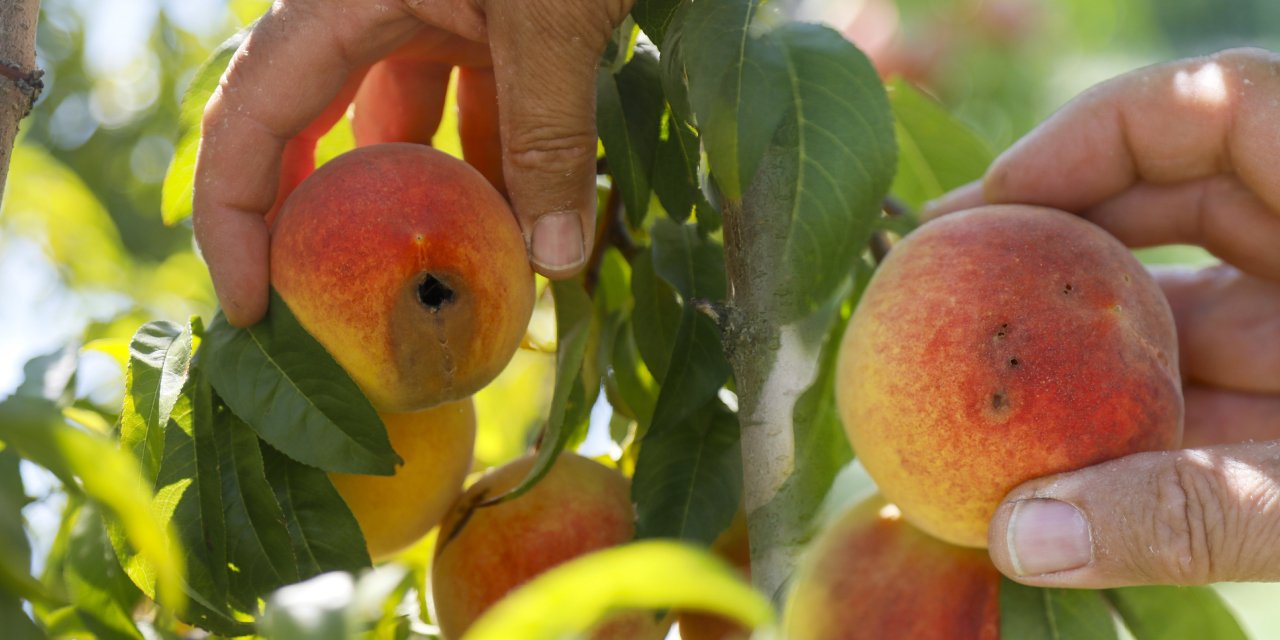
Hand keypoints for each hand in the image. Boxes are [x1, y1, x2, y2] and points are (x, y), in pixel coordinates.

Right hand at [194, 0, 632, 326]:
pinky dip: (498, 160)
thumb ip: (548, 132)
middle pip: (315, 128)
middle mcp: (371, 6)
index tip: (252, 310)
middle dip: (324, 219)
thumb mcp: (553, 17)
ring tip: (457, 283)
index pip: (250, 118)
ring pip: (409, 123)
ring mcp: (434, 8)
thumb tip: (554, 260)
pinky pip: (477, 102)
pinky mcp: (493, 15)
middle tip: (332, 313)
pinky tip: (530, 220)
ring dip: (434, 200)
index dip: (232, 219)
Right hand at [925, 47, 1279, 586]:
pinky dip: (1136, 427)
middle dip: (1058, 240)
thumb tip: (1016, 541)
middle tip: (951, 288)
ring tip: (984, 383)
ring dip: (1089, 347)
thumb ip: (1197, 510)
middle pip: (1173, 201)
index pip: (1210, 109)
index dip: (1084, 141)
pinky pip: (1210, 395)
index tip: (987, 207)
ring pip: (1186, 307)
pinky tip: (1059, 467)